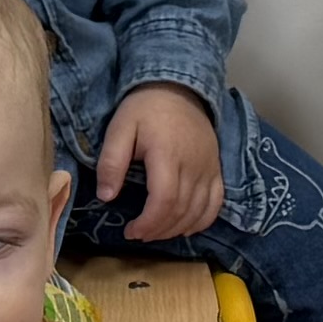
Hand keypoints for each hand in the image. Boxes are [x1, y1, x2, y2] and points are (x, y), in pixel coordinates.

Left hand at [94, 84, 224, 246]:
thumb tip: (106, 196)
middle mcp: (194, 165)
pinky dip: (202, 221)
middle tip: (138, 233)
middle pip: (181, 211)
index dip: (148, 223)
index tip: (131, 231)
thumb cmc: (144, 108)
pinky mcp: (216, 169)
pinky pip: (216, 204)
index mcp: (167, 155)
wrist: (178, 88)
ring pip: (199, 212)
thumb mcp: (119, 128)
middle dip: (158, 230)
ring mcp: (209, 168)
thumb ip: (111, 162)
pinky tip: (185, 227)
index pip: (164, 201)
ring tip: (156, 232)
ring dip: (177, 229)